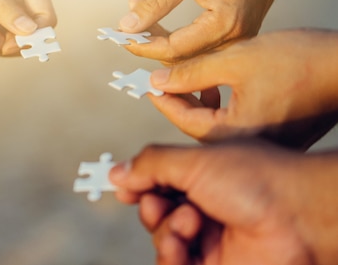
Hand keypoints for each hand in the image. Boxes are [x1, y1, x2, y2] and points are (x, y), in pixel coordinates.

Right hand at [109, 140, 337, 264]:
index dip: (138, 185)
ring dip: (164, 231)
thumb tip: (118, 172)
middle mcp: (203, 206)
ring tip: (188, 223)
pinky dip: (169, 255)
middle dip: (152, 208)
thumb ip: (151, 165)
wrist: (298, 216)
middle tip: (160, 203)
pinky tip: (182, 244)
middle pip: (155, 213)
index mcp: (200, 176)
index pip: (156, 182)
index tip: (123, 188)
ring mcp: (208, 238)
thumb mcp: (194, 161)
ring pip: (162, 240)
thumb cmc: (256, 180)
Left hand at [118, 0, 337, 64]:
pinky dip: (175, 34)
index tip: (122, 36)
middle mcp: (235, 39)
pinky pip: (199, 45)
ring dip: (160, 36)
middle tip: (128, 20)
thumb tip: (130, 24)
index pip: (174, 50)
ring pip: (188, 54)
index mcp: (225, 24)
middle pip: (180, 58)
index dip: (143, 45)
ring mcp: (237, 41)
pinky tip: (159, 15)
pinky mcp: (235, 36)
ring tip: (141, 9)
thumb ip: (157, 1)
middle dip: (149, 41)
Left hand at [145, 29, 337, 144]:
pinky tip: (219, 85)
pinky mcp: (276, 136)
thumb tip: (159, 79)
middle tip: (164, 78)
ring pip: (216, 123)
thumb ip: (190, 72)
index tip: (149, 83)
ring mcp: (264, 144)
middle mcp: (248, 147)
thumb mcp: (234, 60)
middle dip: (179, 99)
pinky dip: (221, 105)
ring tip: (190, 77)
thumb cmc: (301, 61)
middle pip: (198, 125)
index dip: (163, 98)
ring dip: (199, 100)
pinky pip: (235, 124)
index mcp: (234, 134)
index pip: (184, 120)